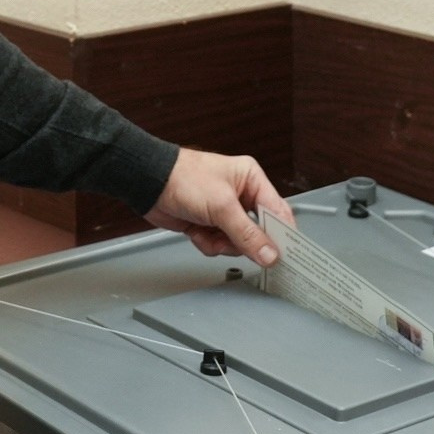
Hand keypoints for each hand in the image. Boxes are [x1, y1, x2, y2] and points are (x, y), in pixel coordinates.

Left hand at [145, 149, 295, 266]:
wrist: (149, 184)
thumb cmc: (184, 178)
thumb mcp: (222, 207)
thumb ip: (247, 234)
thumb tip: (270, 254)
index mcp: (251, 179)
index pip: (277, 211)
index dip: (282, 235)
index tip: (284, 256)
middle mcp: (240, 195)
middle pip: (257, 232)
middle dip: (242, 241)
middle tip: (232, 241)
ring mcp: (224, 211)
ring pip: (237, 243)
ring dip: (221, 243)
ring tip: (208, 232)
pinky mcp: (208, 224)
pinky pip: (218, 245)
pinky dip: (207, 243)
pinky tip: (196, 232)